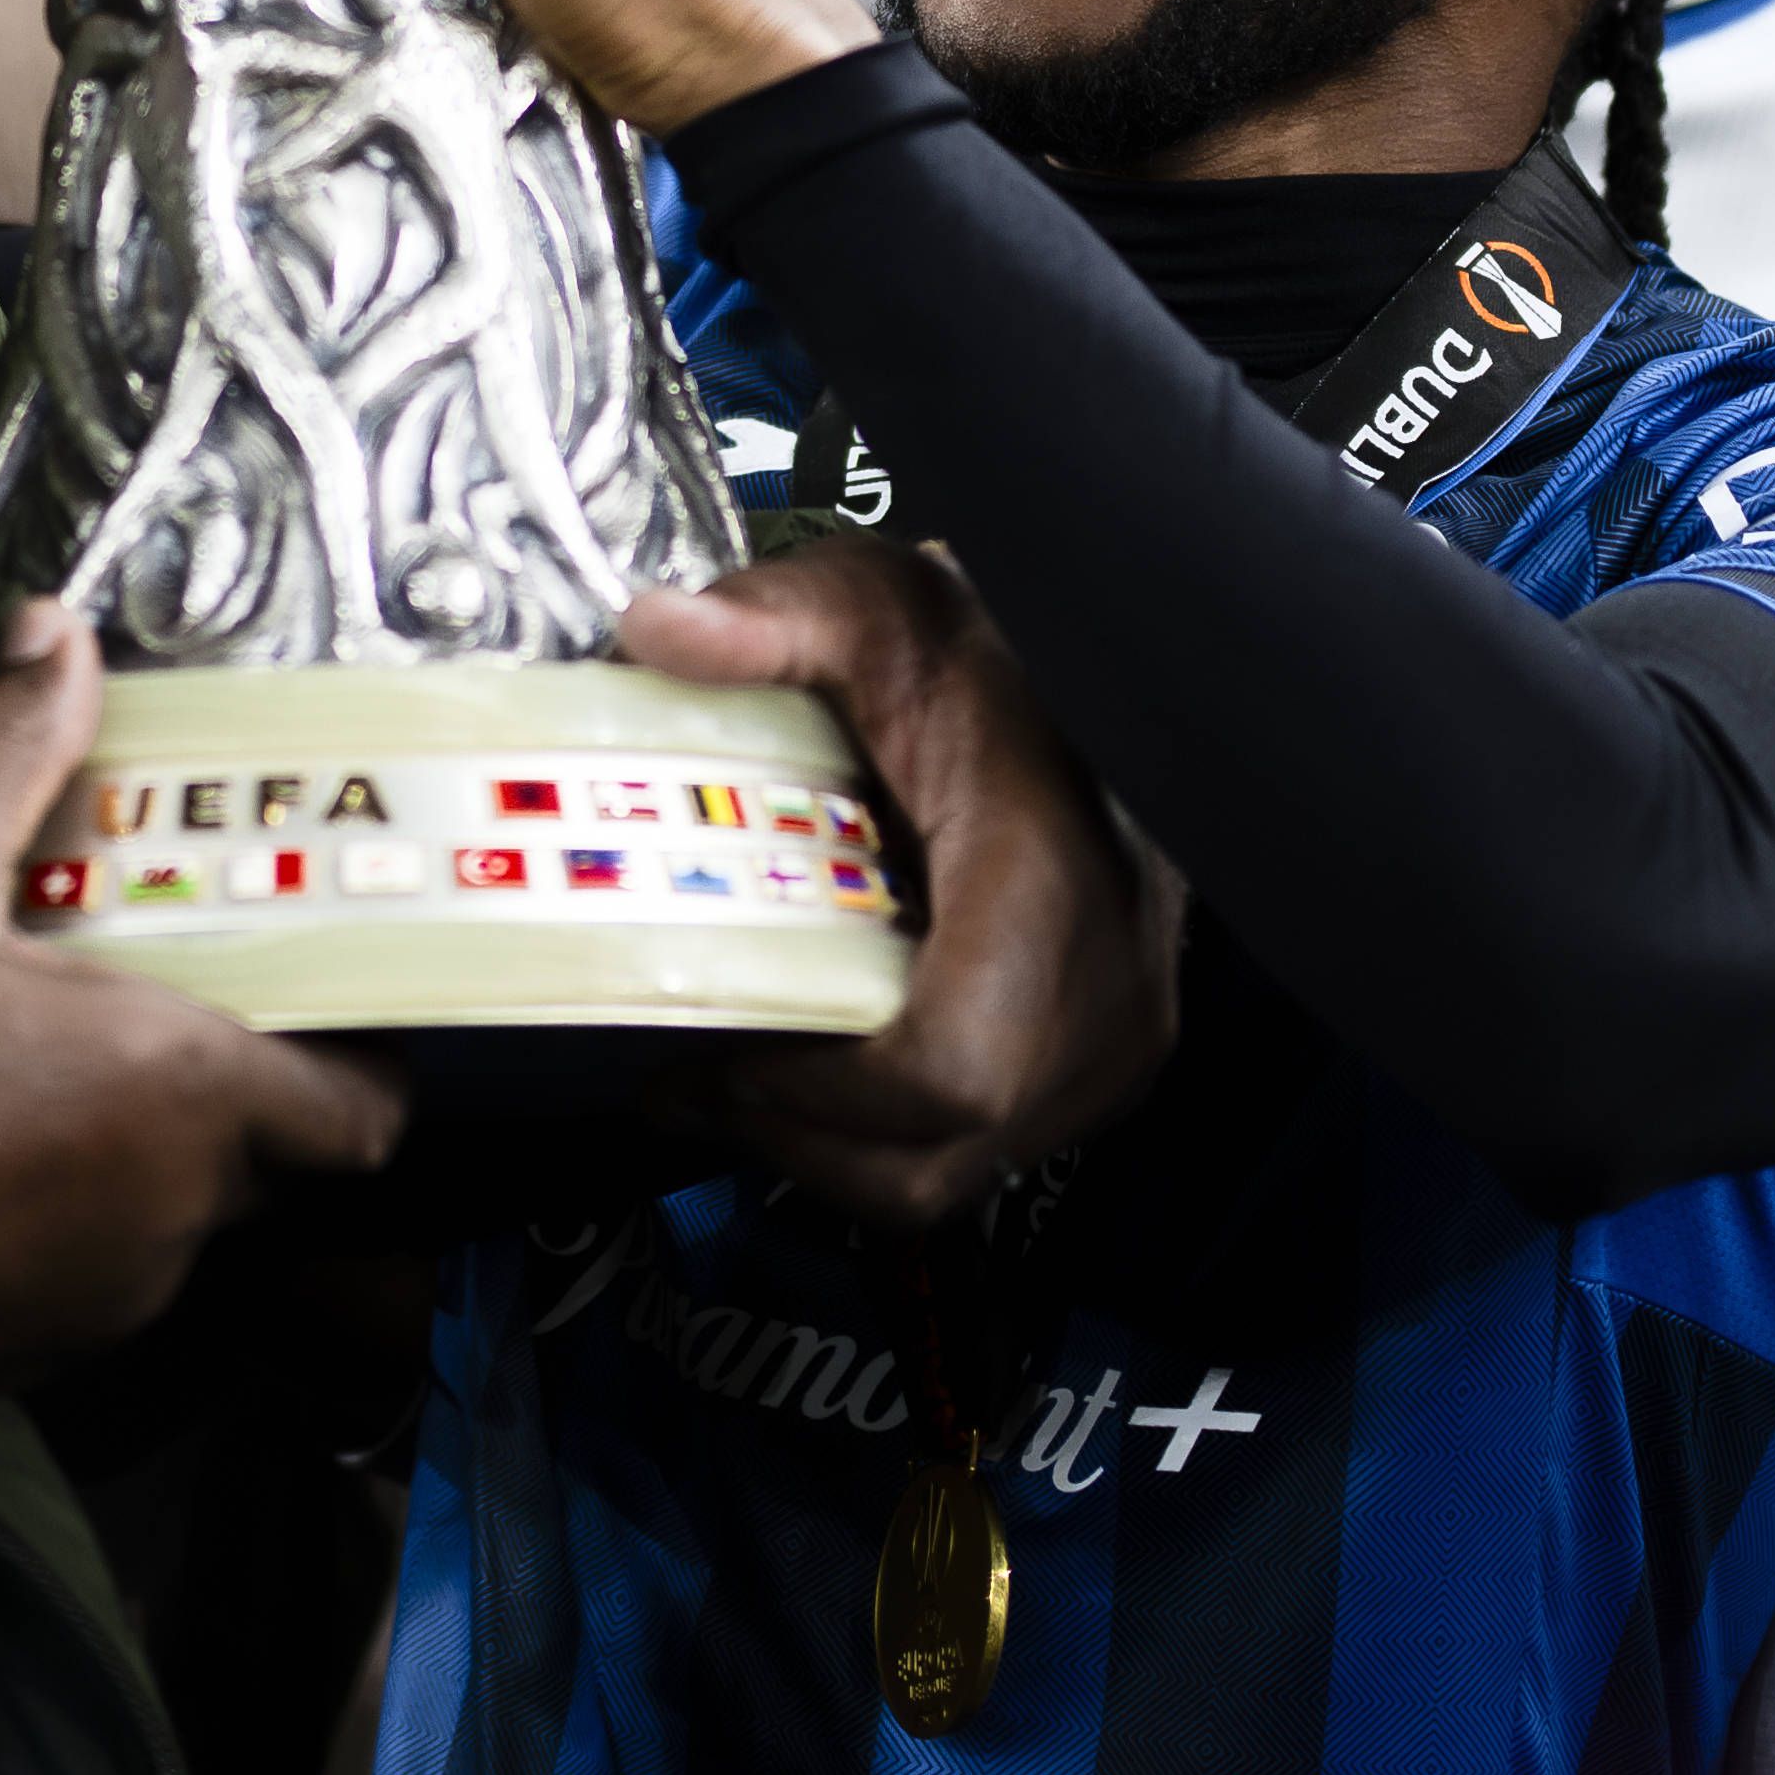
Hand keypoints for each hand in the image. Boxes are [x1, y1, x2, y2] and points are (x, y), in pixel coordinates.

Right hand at [0, 601, 405, 1399]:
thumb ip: (4, 747)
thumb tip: (55, 636)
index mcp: (176, 1094)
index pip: (357, 1109)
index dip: (356, 1053)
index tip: (315, 987)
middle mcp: (164, 1217)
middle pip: (261, 1152)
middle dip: (222, 1074)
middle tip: (144, 984)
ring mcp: (92, 1304)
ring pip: (167, 1214)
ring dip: (131, 1145)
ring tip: (35, 1051)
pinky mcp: (16, 1359)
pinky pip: (84, 1273)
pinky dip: (57, 1214)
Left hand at [620, 544, 1176, 1231]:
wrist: (1085, 675)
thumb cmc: (980, 652)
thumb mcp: (870, 608)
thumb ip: (769, 618)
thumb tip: (658, 629)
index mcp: (1050, 883)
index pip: (949, 1070)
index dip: (818, 1094)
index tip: (722, 1052)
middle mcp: (1106, 984)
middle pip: (939, 1154)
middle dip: (800, 1135)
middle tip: (696, 1080)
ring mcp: (1116, 1033)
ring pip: (963, 1167)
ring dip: (840, 1146)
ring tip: (742, 1081)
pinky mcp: (1106, 1053)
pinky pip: (993, 1141)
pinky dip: (896, 1132)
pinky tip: (825, 1065)